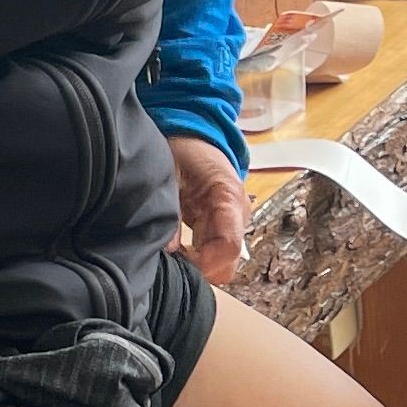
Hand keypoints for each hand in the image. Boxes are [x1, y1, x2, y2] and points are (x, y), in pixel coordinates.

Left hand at [167, 134, 247, 284]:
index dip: (205, 263)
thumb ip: (170, 209)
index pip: (229, 246)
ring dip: (198, 265)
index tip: (178, 261)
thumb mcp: (170, 173)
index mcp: (229, 198)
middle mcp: (239, 215)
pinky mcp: (224, 229)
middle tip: (171, 258)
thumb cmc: (185, 150)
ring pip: (222, 264)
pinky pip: (215, 255)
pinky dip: (196, 259)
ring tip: (172, 251)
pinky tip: (177, 248)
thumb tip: (168, 249)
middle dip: (200, 269)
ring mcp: (234, 224)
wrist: (197, 137)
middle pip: (228, 264)